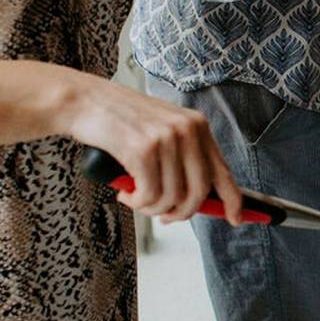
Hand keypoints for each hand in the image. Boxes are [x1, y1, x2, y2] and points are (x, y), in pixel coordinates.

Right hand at [59, 75, 243, 225]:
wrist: (83, 101)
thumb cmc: (120, 120)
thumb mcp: (163, 130)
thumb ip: (183, 156)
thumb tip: (198, 198)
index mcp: (198, 126)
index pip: (223, 171)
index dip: (233, 201)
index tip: (236, 219)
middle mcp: (187, 130)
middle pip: (199, 192)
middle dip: (182, 213)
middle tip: (165, 217)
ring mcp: (166, 139)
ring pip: (173, 198)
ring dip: (153, 209)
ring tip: (137, 200)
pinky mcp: (143, 150)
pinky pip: (150, 195)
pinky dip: (137, 203)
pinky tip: (125, 194)